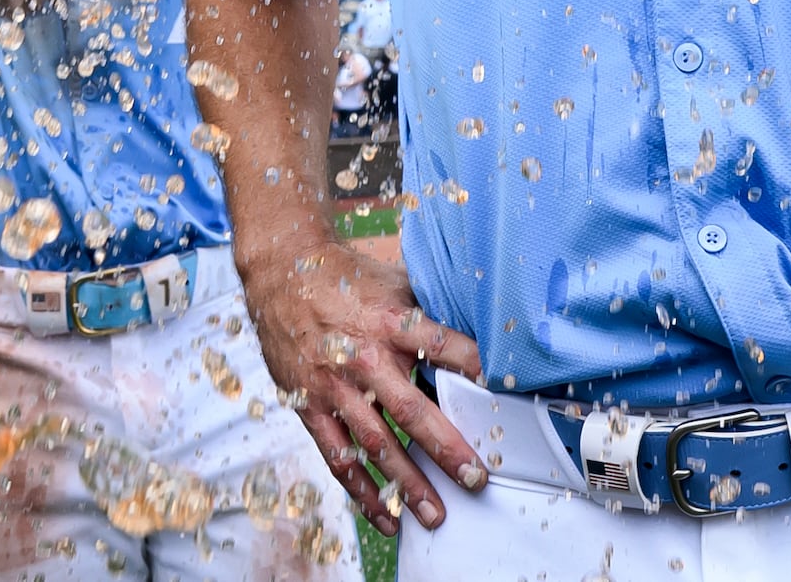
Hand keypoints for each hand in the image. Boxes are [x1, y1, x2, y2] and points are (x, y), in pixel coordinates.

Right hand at [243, 240, 483, 535]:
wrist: (282, 274)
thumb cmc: (348, 277)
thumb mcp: (396, 280)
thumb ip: (431, 309)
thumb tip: (482, 323)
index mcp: (393, 322)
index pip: (446, 348)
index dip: (477, 370)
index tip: (507, 393)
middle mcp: (365, 358)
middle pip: (412, 411)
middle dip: (447, 448)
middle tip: (476, 477)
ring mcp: (335, 387)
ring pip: (376, 445)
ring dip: (408, 483)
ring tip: (436, 513)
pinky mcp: (311, 407)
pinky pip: (339, 457)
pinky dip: (363, 492)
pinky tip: (386, 516)